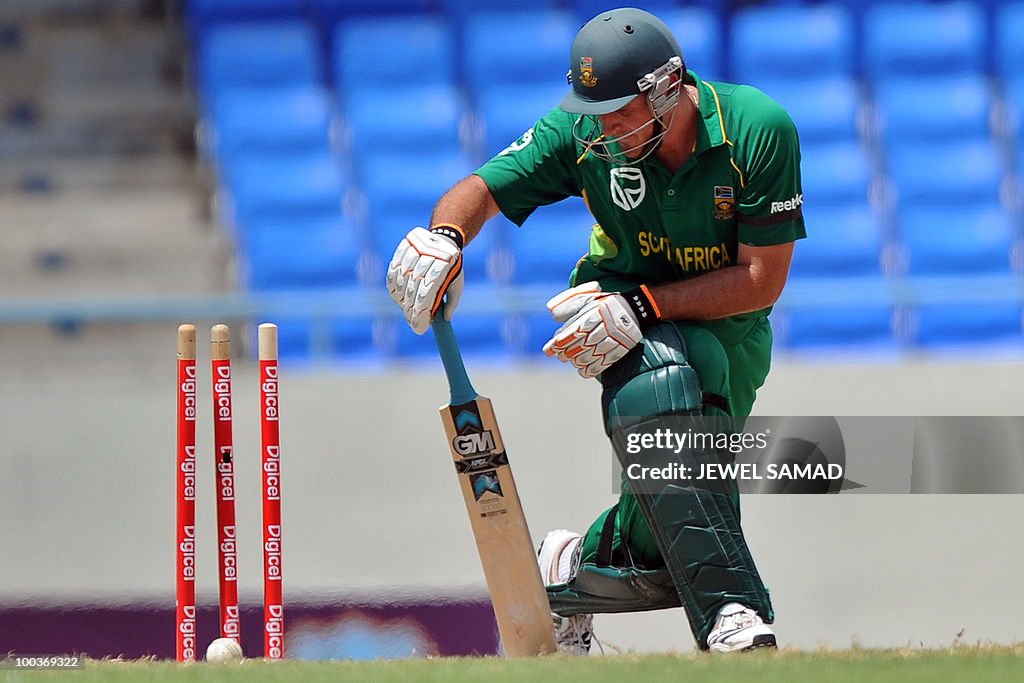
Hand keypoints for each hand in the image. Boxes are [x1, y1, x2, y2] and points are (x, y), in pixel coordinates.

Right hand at [386, 227, 463, 333]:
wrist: (444, 238)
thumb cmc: (452, 266)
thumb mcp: (457, 283)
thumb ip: (451, 302)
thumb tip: (445, 320)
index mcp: (443, 266)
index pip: (426, 294)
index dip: (420, 313)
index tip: (420, 328)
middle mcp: (427, 257)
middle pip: (413, 289)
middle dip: (411, 310)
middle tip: (412, 323)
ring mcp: (414, 251)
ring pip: (401, 281)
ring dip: (401, 300)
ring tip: (406, 311)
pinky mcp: (403, 248)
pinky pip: (393, 271)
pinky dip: (393, 286)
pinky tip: (397, 297)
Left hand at [542, 281, 660, 377]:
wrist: (635, 308)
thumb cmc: (604, 303)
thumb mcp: (586, 297)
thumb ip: (568, 304)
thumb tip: (552, 314)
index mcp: (597, 311)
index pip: (576, 329)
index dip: (563, 340)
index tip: (553, 346)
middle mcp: (607, 325)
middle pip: (583, 343)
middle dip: (568, 352)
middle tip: (561, 356)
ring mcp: (616, 337)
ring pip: (594, 354)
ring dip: (579, 361)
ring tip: (572, 361)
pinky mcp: (623, 347)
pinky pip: (607, 361)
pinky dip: (593, 368)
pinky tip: (583, 371)